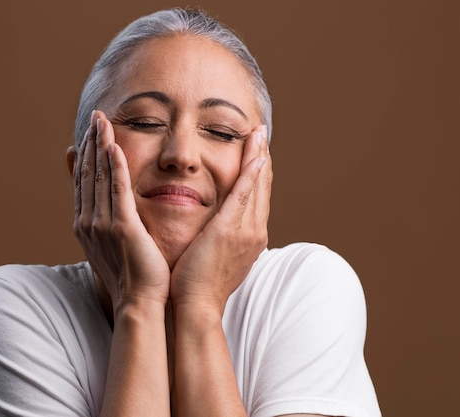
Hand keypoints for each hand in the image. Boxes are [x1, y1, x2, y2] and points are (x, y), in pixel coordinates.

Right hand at [71, 110, 170, 313]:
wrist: (138, 304)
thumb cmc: (131, 277)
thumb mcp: (113, 247)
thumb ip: (109, 222)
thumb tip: (107, 209)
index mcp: (84, 226)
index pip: (83, 181)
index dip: (85, 154)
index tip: (90, 132)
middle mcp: (87, 222)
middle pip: (87, 173)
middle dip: (90, 142)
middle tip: (95, 116)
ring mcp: (102, 225)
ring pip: (99, 176)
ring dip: (99, 145)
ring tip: (102, 120)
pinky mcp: (122, 227)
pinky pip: (117, 190)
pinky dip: (114, 166)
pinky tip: (113, 145)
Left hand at [169, 125, 271, 314]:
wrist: (196, 307)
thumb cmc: (199, 284)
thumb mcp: (216, 257)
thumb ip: (221, 239)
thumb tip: (217, 230)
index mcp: (250, 237)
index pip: (256, 197)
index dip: (258, 173)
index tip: (257, 152)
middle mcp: (254, 231)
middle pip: (262, 187)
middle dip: (262, 158)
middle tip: (261, 133)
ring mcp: (245, 231)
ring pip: (256, 186)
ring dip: (258, 157)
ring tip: (258, 134)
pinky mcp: (230, 230)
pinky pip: (244, 195)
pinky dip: (251, 173)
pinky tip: (256, 154)